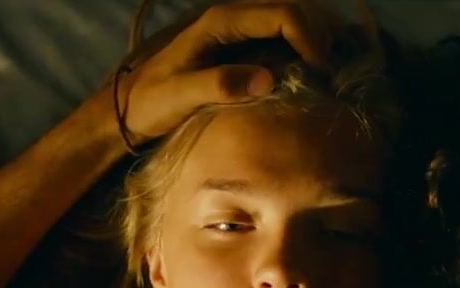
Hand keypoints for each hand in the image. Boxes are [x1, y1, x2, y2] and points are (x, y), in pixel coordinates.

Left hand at [110, 1, 336, 144]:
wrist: (130, 106)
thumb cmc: (152, 102)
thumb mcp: (180, 97)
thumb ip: (218, 86)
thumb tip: (267, 79)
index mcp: (222, 22)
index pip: (283, 13)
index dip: (311, 38)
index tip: (321, 73)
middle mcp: (234, 16)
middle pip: (296, 8)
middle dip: (321, 36)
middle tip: (330, 75)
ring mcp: (240, 28)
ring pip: (294, 17)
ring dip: (317, 39)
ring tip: (325, 74)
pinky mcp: (243, 44)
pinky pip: (283, 33)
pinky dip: (304, 47)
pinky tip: (311, 72)